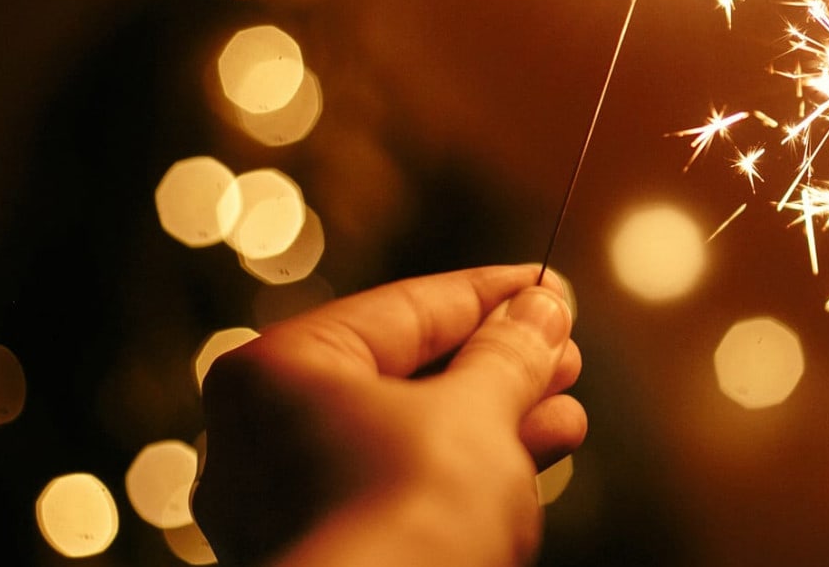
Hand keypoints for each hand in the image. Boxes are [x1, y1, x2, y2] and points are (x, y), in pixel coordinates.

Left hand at [193, 265, 584, 565]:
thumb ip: (509, 353)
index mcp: (276, 372)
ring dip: (494, 422)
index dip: (490, 295)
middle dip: (497, 366)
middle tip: (564, 352)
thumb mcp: (478, 412)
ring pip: (407, 441)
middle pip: (403, 376)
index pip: (402, 308)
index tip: (550, 288)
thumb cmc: (411, 510)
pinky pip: (400, 493)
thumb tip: (542, 306)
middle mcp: (261, 436)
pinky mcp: (328, 554)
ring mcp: (287, 506)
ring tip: (567, 412)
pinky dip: (464, 475)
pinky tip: (535, 459)